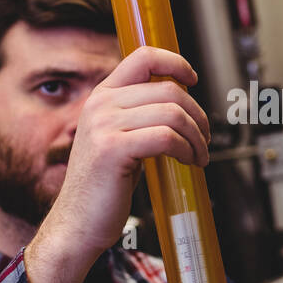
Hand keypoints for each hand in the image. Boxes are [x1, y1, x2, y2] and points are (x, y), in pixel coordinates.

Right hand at [25, 46, 209, 282]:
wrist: (77, 225)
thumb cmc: (103, 188)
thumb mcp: (118, 140)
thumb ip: (140, 117)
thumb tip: (181, 104)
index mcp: (102, 97)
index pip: (143, 57)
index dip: (175, 63)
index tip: (192, 79)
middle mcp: (100, 105)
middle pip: (169, 90)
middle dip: (198, 115)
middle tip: (204, 141)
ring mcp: (104, 126)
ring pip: (173, 114)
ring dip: (197, 137)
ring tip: (199, 155)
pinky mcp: (113, 149)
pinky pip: (167, 137)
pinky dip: (187, 150)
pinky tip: (189, 162)